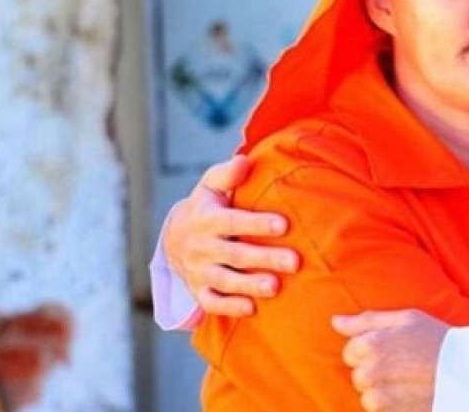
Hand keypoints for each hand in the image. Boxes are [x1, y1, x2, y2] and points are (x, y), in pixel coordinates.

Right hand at [162, 155, 299, 316]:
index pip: (233, 221)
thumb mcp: (210, 185)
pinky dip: (229, 307)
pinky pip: (211, 303)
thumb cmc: (206, 206)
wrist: (173, 238)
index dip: (258, 224)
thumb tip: (244, 161)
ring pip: (225, 280)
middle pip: (235, 254)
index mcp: (207, 219)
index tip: (284, 225)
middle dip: (265, 258)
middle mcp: (201, 247)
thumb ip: (227, 173)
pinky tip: (252, 308)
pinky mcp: (198, 290)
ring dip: (250, 285)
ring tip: (276, 287)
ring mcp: (199, 271)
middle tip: (295, 262)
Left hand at [332, 309, 447, 411]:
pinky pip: (379, 411)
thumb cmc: (437, 340)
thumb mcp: (406, 319)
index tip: (392, 349)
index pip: (350, 351)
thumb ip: (366, 320)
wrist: (467, 372)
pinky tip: (410, 394)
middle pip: (357, 375)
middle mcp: (371, 371)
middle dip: (374, 371)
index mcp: (372, 343)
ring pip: (367, 396)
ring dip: (382, 391)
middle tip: (402, 365)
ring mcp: (379, 396)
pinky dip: (392, 405)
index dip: (369, 349)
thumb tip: (335, 321)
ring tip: (408, 381)